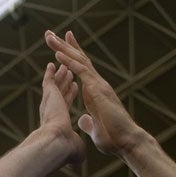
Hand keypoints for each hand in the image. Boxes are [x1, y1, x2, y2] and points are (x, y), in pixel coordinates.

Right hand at [38, 62, 85, 165]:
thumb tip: (78, 160)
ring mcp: (50, 103)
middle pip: (59, 93)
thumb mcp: (75, 150)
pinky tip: (52, 64)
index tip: (75, 87)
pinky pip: (49, 80)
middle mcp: (52, 112)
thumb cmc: (65, 151)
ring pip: (55, 85)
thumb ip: (76, 150)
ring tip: (63, 64)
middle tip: (68, 72)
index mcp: (59, 123)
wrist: (56, 143)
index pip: (65, 105)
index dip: (70, 95)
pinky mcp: (49, 95)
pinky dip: (50, 72)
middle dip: (64, 82)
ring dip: (60, 75)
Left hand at [44, 30, 143, 156]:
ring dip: (63, 48)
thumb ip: (89, 122)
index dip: (70, 57)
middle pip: (78, 60)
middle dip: (64, 46)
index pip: (81, 70)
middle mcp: (96, 85)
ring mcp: (98, 85)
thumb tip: (82, 120)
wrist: (126, 142)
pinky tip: (58, 54)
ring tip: (49, 37)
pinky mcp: (97, 90)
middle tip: (49, 34)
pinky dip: (69, 62)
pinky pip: (81, 72)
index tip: (60, 46)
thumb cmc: (113, 138)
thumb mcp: (95, 129)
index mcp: (94, 92)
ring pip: (78, 61)